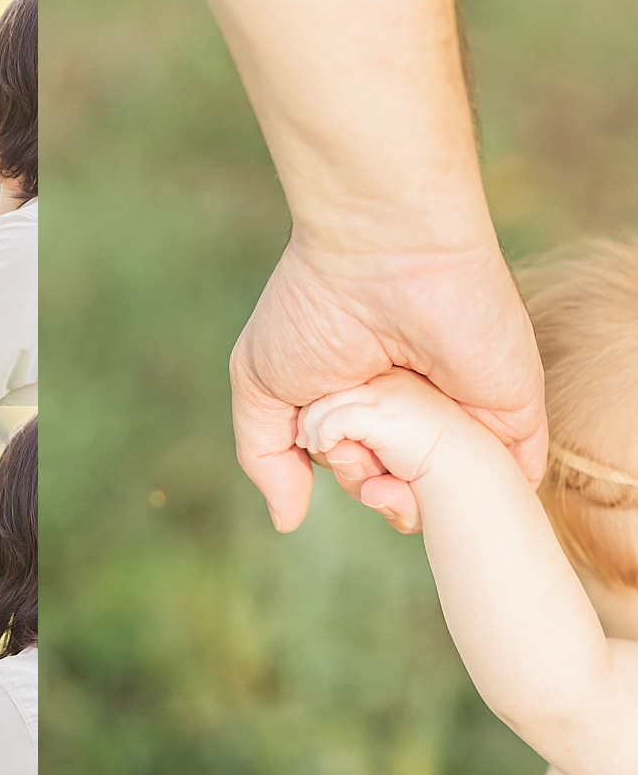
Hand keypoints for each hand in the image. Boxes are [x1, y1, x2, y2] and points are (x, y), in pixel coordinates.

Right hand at [231, 236, 545, 533]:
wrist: (382, 254)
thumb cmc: (313, 308)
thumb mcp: (261, 385)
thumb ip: (266, 456)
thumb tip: (287, 520)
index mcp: (366, 402)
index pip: (361, 469)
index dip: (346, 476)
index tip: (329, 450)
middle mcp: (415, 410)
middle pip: (399, 490)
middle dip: (372, 487)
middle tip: (361, 447)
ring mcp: (464, 414)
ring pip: (446, 495)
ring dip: (412, 496)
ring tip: (393, 450)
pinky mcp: (512, 415)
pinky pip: (503, 482)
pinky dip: (470, 494)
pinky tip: (439, 472)